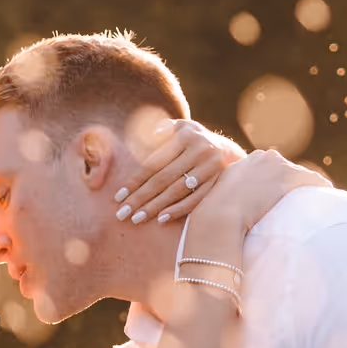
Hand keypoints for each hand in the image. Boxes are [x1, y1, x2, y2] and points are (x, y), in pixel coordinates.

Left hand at [114, 119, 242, 227]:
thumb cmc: (191, 140)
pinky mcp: (218, 183)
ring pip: (178, 191)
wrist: (227, 151)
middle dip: (141, 197)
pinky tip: (161, 219)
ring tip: (137, 218)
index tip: (119, 196)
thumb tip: (141, 139)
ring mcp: (211, 168)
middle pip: (164, 178)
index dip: (135, 180)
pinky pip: (195, 200)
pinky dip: (178, 210)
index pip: (154, 162)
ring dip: (156, 207)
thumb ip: (159, 130)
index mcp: (186, 134)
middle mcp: (200, 150)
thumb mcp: (179, 128)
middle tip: (123, 214)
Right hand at [205, 146, 330, 232]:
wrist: (220, 217)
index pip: (269, 168)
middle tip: (300, 199)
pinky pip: (314, 180)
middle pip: (286, 169)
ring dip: (308, 187)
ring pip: (300, 175)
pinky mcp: (290, 178)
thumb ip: (232, 197)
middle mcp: (264, 158)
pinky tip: (328, 195)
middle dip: (293, 183)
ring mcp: (278, 167)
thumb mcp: (221, 200)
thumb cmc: (215, 218)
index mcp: (247, 162)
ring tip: (317, 200)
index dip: (276, 182)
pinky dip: (321, 188)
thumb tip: (234, 210)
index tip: (280, 195)